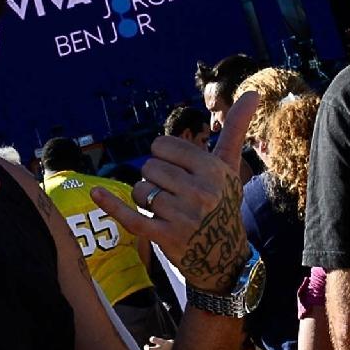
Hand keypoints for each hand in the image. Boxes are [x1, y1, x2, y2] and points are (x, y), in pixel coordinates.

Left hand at [94, 91, 258, 292]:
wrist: (224, 258)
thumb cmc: (223, 203)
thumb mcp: (230, 167)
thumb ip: (236, 128)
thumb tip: (253, 91)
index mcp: (213, 169)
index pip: (164, 146)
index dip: (163, 156)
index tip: (177, 170)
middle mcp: (200, 191)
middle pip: (149, 167)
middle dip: (154, 178)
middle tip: (173, 195)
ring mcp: (182, 216)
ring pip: (140, 190)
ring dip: (145, 198)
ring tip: (165, 210)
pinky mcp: (166, 238)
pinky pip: (131, 216)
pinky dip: (111, 205)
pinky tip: (96, 193)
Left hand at [144, 336, 172, 349]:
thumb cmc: (175, 347)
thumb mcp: (170, 341)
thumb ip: (162, 342)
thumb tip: (155, 342)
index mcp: (164, 342)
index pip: (154, 340)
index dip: (152, 339)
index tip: (152, 339)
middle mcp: (162, 349)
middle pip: (150, 349)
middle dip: (146, 348)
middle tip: (146, 347)